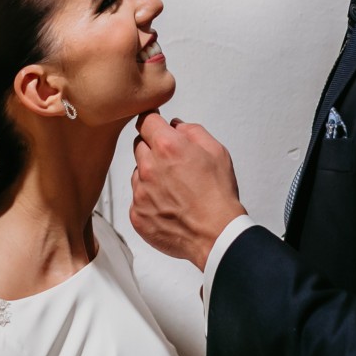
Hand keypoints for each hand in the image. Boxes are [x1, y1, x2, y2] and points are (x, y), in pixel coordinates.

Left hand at [130, 112, 245, 269]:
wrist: (216, 235)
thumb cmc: (218, 196)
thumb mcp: (216, 152)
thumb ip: (193, 131)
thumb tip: (177, 126)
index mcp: (167, 147)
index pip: (146, 121)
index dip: (152, 122)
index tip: (155, 126)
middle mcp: (149, 167)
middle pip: (139, 146)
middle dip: (154, 149)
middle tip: (174, 164)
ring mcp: (140, 192)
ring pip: (137, 173)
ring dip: (150, 176)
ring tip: (175, 189)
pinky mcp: (137, 214)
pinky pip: (137, 199)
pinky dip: (149, 200)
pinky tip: (169, 206)